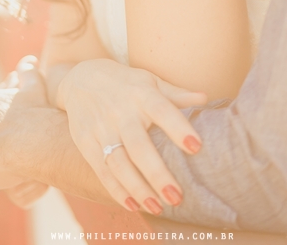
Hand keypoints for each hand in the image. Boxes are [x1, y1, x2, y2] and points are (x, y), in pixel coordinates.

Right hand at [57, 59, 206, 214]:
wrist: (81, 78)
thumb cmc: (126, 83)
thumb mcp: (149, 81)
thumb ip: (175, 93)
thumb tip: (205, 98)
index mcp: (141, 94)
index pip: (162, 110)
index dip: (178, 128)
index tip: (196, 147)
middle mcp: (121, 111)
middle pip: (138, 145)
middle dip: (157, 173)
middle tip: (177, 197)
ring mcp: (101, 128)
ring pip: (118, 163)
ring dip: (138, 188)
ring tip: (158, 207)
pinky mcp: (86, 142)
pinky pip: (102, 170)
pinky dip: (116, 190)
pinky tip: (133, 205)